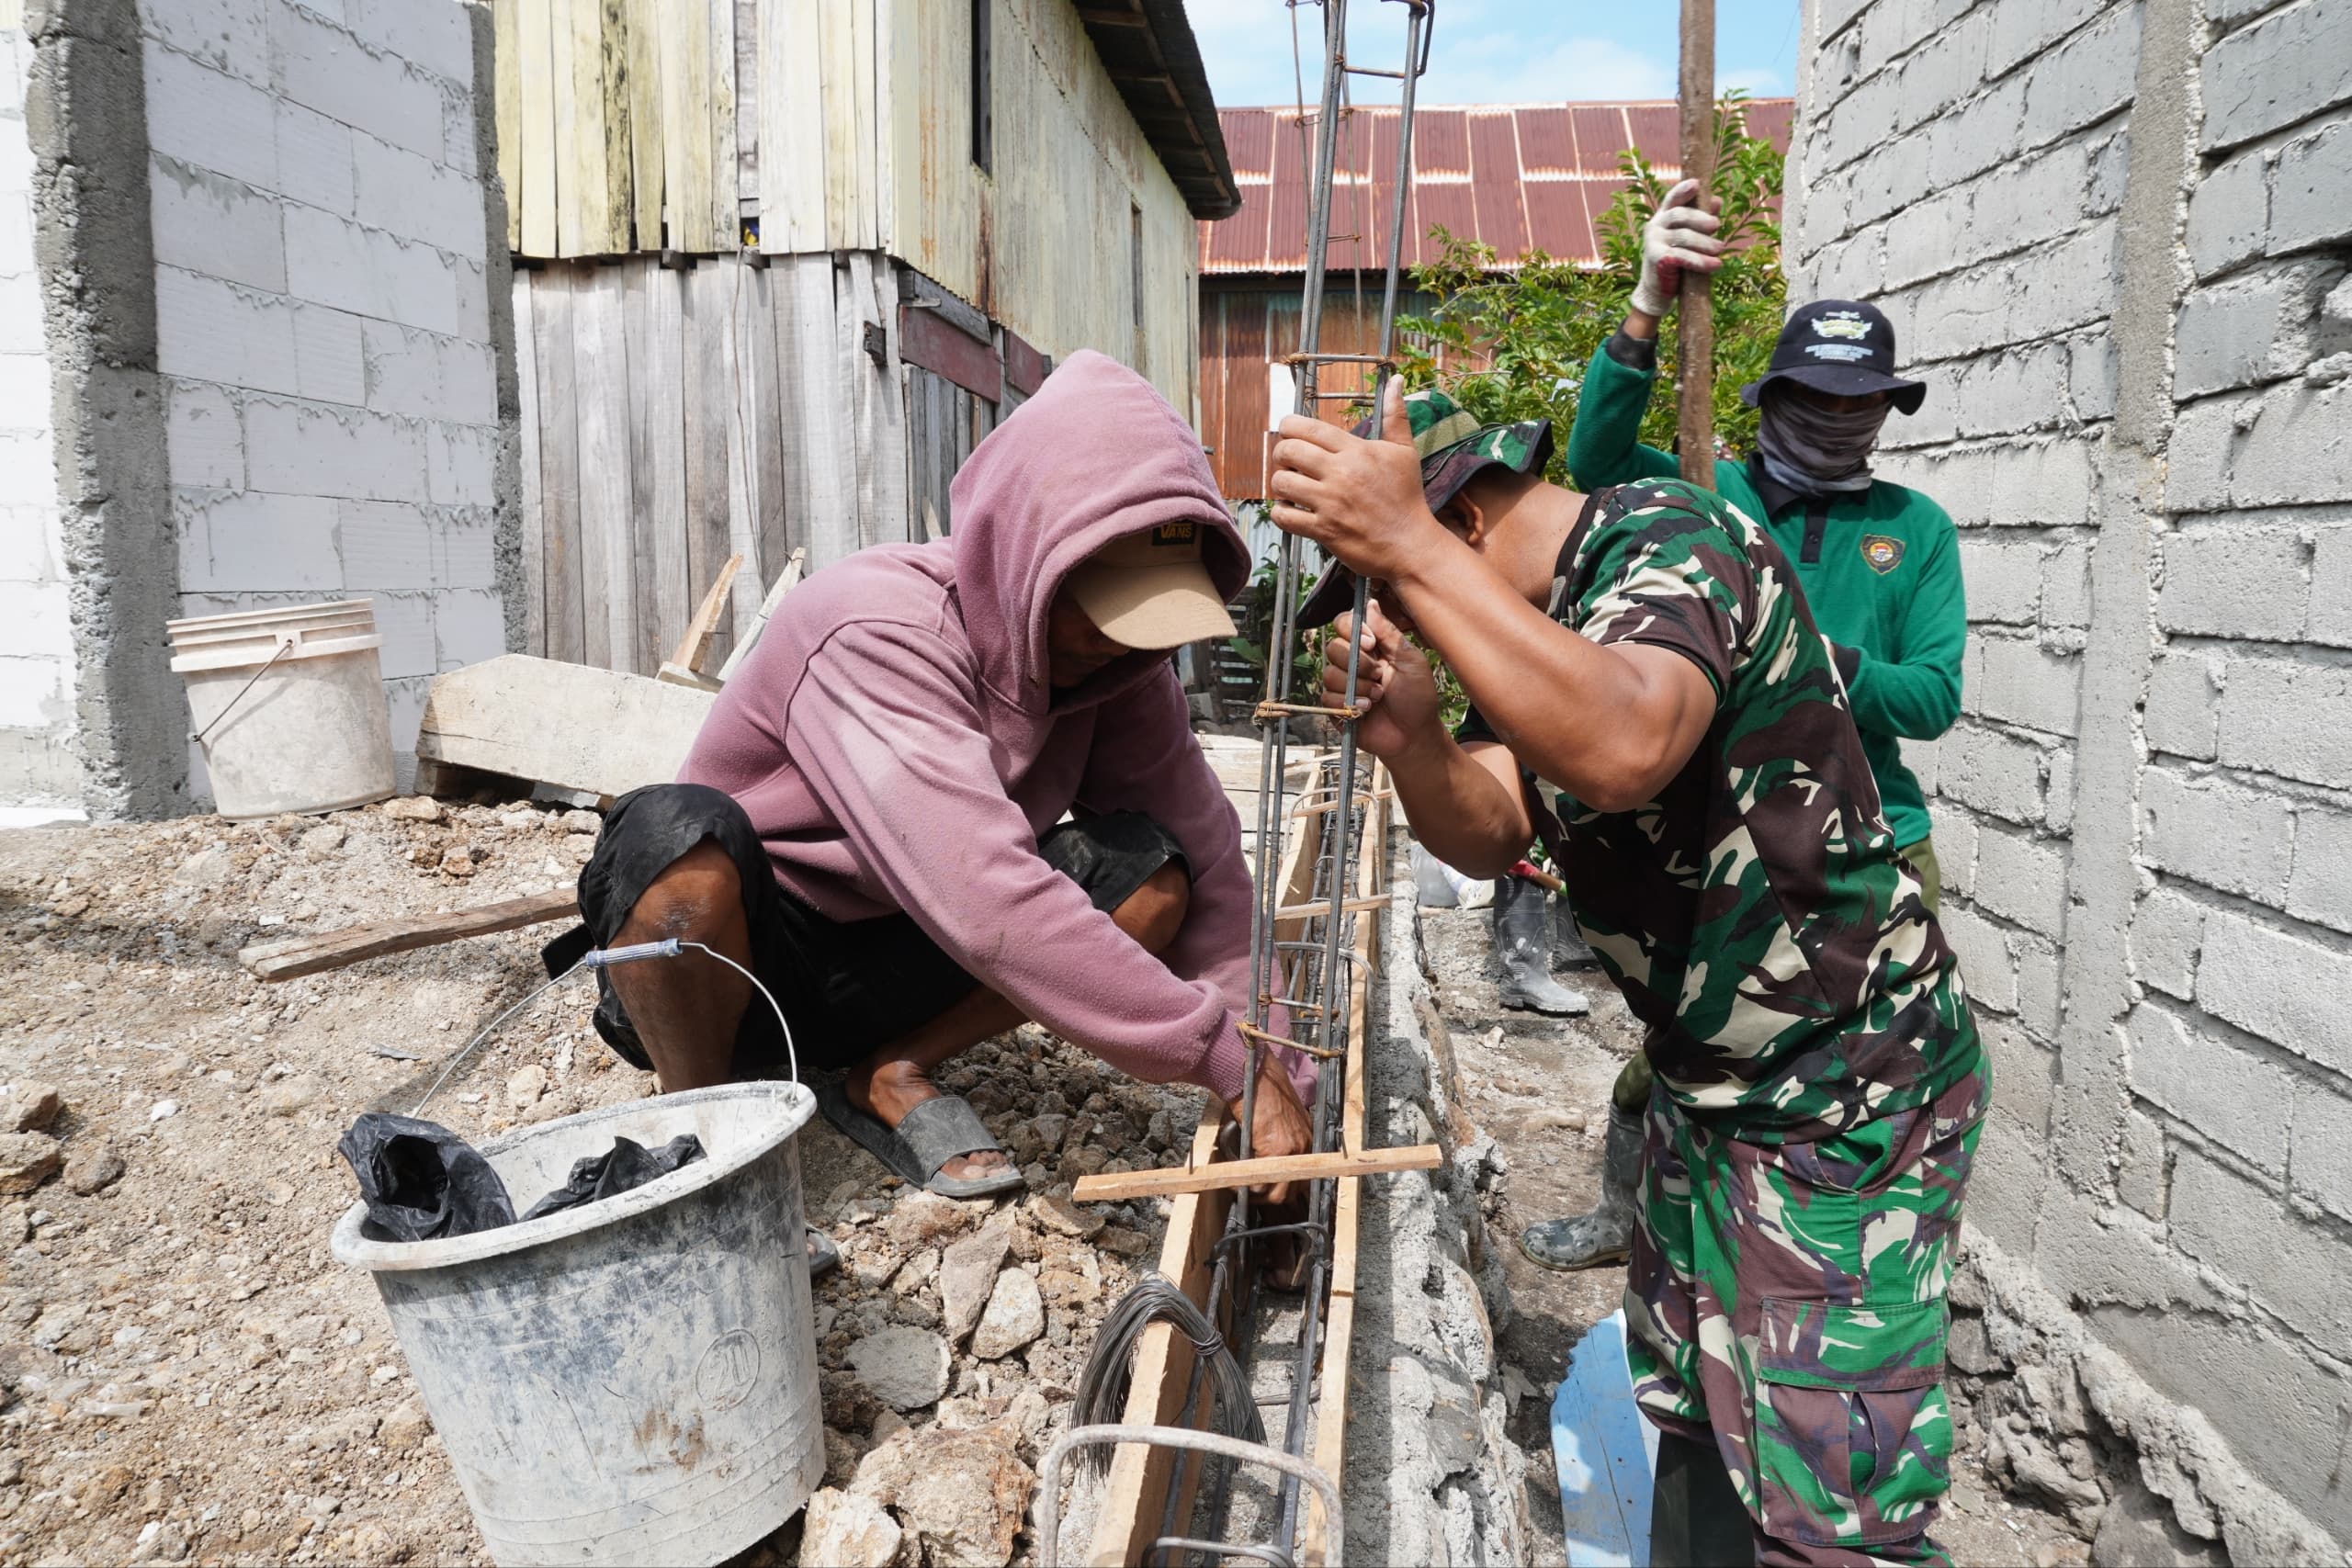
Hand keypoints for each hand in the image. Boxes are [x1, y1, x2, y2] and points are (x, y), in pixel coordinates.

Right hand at [1227, 1048, 1313, 1205]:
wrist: (1256, 1076)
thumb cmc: (1263, 1092)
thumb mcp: (1281, 1118)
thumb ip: (1280, 1140)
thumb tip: (1265, 1162)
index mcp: (1308, 1139)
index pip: (1303, 1178)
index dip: (1283, 1188)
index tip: (1267, 1189)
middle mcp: (1306, 1147)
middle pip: (1291, 1192)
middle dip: (1268, 1197)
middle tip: (1250, 1193)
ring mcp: (1293, 1151)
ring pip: (1276, 1194)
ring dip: (1256, 1196)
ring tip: (1240, 1188)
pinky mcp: (1276, 1151)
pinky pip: (1259, 1182)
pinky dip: (1244, 1187)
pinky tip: (1233, 1180)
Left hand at [1267, 380, 1446, 586]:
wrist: (1410, 543)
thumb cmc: (1407, 497)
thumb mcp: (1404, 451)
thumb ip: (1395, 415)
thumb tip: (1397, 381)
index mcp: (1356, 451)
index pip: (1307, 428)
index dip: (1289, 426)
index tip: (1290, 434)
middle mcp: (1340, 474)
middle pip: (1288, 451)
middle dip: (1281, 453)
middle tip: (1288, 461)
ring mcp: (1330, 503)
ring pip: (1282, 483)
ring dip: (1280, 484)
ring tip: (1290, 487)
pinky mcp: (1324, 530)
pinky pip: (1285, 517)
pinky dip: (1281, 513)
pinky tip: (1290, 511)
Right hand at [1323, 603, 1441, 760]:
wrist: (1414, 735)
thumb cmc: (1418, 697)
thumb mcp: (1410, 660)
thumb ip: (1389, 633)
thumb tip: (1371, 604)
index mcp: (1370, 646)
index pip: (1344, 624)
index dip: (1352, 630)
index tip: (1371, 644)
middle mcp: (1352, 662)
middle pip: (1333, 647)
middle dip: (1357, 662)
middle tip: (1380, 675)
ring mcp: (1343, 684)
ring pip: (1329, 673)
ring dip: (1357, 686)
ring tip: (1378, 697)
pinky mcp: (1336, 706)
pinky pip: (1327, 697)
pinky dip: (1349, 702)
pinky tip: (1367, 709)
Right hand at [1629, 178, 1724, 317]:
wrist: (1658, 291)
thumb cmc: (1675, 260)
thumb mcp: (1688, 238)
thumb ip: (1701, 220)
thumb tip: (1717, 201)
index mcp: (1662, 217)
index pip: (1672, 199)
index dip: (1683, 190)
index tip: (1696, 184)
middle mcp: (1654, 226)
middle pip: (1680, 215)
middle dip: (1700, 218)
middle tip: (1717, 225)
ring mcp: (1653, 242)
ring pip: (1684, 236)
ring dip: (1705, 243)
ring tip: (1721, 248)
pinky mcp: (1656, 259)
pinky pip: (1682, 256)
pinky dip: (1701, 261)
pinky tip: (1716, 265)